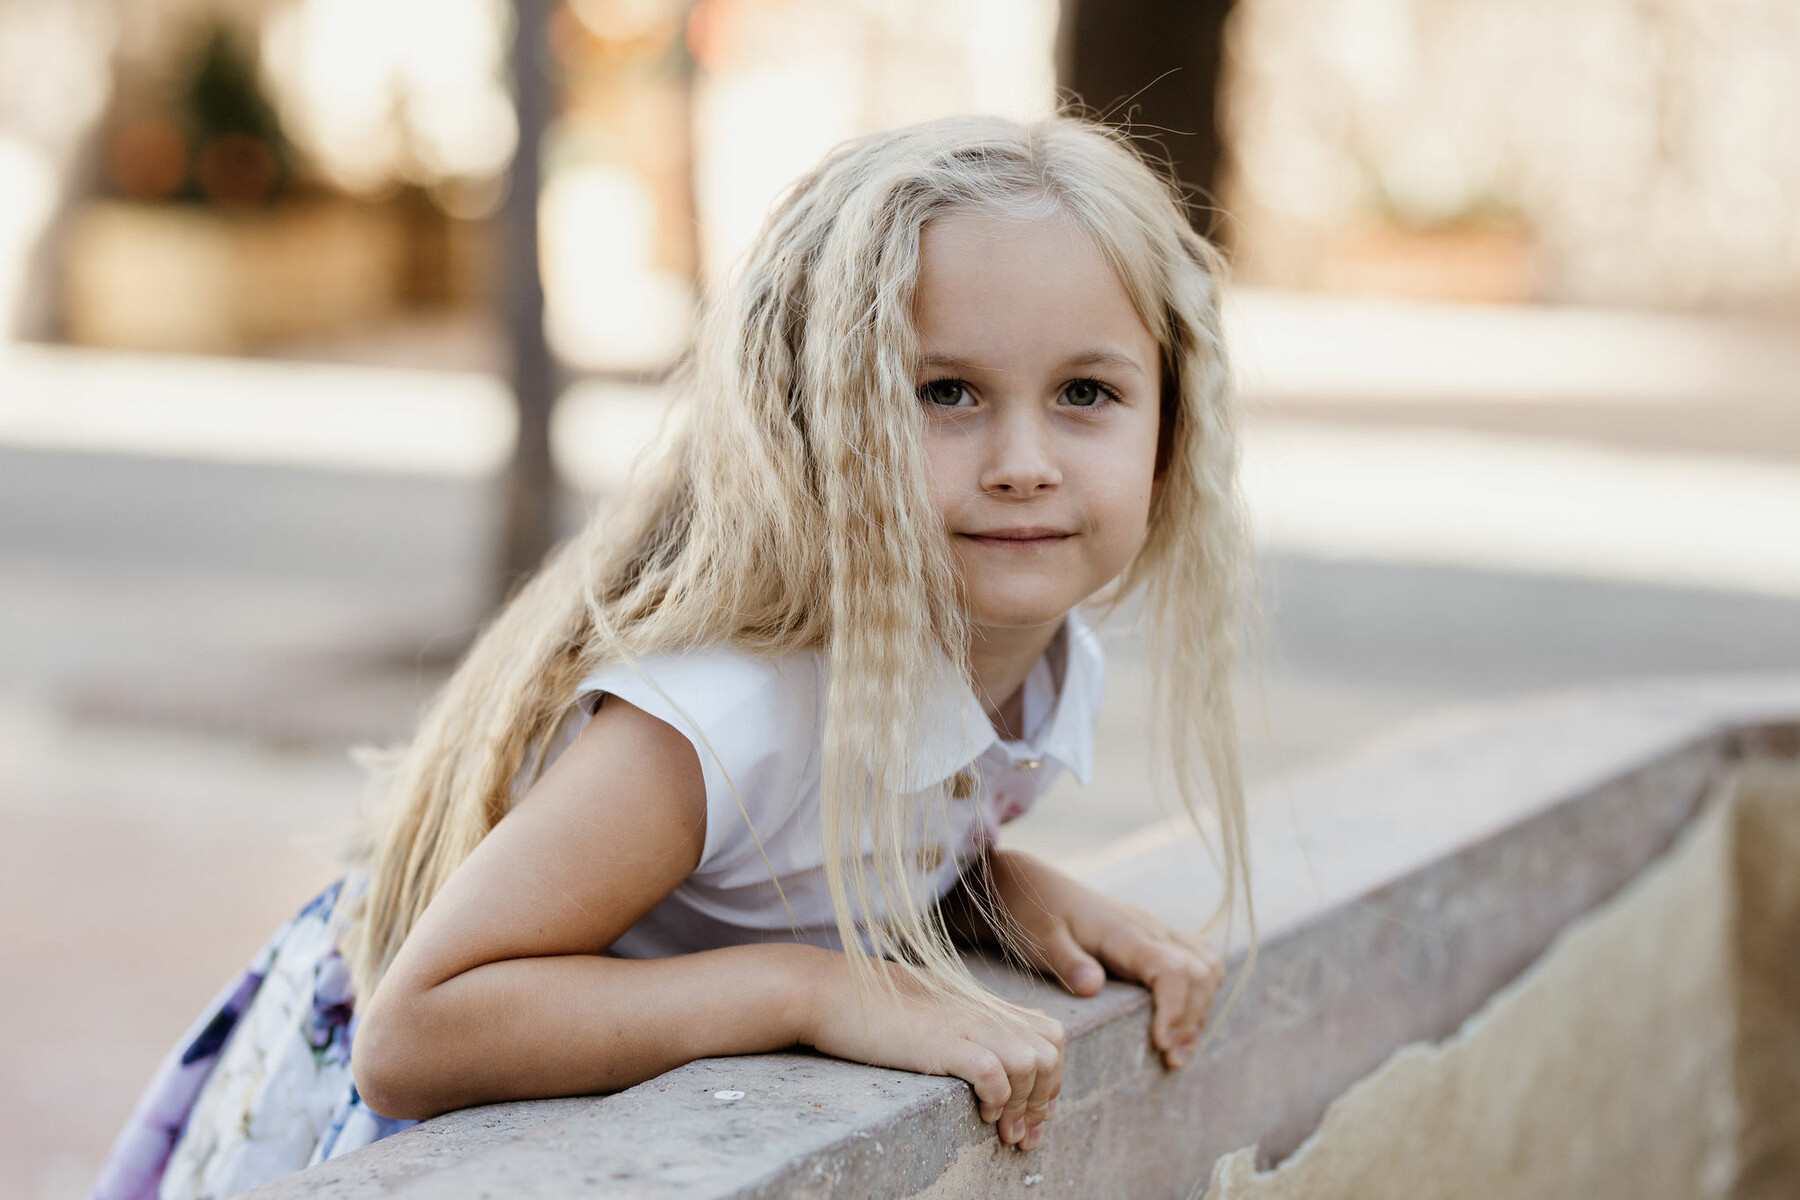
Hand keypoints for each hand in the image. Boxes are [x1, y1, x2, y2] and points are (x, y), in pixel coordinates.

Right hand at [798, 952, 1064, 1150]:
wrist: (825, 990)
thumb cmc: (867, 1003)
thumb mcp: (927, 1009)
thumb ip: (956, 1024)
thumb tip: (975, 1058)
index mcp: (980, 1004)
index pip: (1049, 1033)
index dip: (1051, 1077)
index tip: (1032, 1113)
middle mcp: (981, 1011)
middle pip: (1051, 1049)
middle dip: (1044, 1097)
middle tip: (1021, 1131)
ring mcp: (963, 1024)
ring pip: (1032, 1061)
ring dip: (1024, 1104)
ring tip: (1001, 1127)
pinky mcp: (941, 1042)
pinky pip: (993, 1072)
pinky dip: (996, 1099)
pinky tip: (979, 1112)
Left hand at [985, 849, 1224, 1069]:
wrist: (1034, 885)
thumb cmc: (1033, 915)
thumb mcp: (1039, 939)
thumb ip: (1067, 962)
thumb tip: (1093, 987)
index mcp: (1124, 933)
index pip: (1173, 969)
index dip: (1176, 1009)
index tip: (1161, 1044)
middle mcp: (1150, 928)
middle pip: (1200, 971)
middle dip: (1193, 1018)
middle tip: (1171, 1059)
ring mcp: (1157, 930)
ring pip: (1207, 965)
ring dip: (1202, 1008)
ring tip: (1178, 1050)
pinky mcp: (1157, 936)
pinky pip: (1199, 959)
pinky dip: (1201, 993)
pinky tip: (1181, 1022)